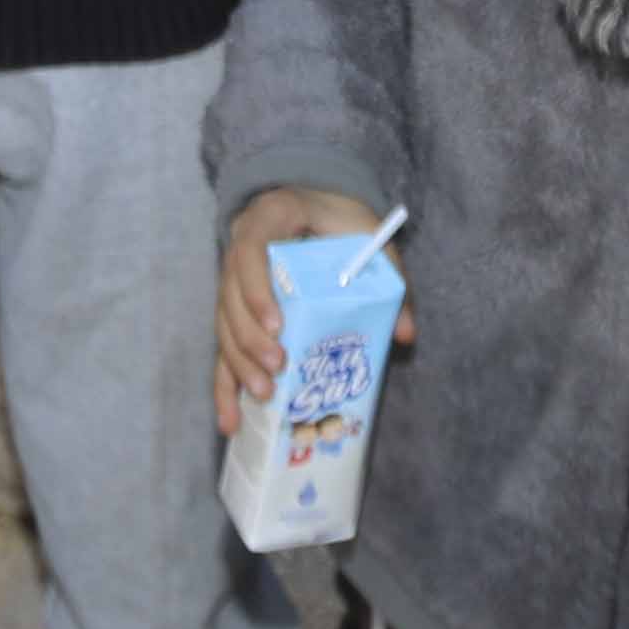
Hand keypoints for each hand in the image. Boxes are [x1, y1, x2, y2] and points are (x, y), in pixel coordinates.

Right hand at [210, 186, 393, 436]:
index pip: (248, 250)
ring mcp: (233, 282)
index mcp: (269, 218)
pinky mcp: (236, 313)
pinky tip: (231, 423)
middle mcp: (240, 248)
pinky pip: (224, 349)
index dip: (256, 290)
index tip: (277, 326)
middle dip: (250, 339)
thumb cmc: (343, 220)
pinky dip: (226, 387)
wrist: (319, 205)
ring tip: (264, 395)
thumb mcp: (370, 237)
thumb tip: (405, 335)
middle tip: (278, 368)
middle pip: (229, 297)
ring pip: (223, 326)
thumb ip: (390, 277)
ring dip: (239, 364)